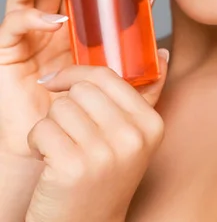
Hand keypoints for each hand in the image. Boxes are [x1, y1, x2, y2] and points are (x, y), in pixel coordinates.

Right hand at [0, 0, 157, 157]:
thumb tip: (165, 52)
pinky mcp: (10, 52)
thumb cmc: (84, 116)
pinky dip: (32, 17)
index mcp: (76, 24)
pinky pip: (14, 25)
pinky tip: (54, 20)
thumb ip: (143, 74)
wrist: (54, 150)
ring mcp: (28, 35)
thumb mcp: (120, 91)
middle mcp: (50, 23)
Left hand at [25, 56, 168, 221]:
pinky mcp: (73, 167)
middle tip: (69, 133)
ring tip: (61, 149)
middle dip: (65, 106)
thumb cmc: (104, 179)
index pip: (107, 75)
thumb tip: (164, 53)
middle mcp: (132, 137)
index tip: (60, 82)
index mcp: (151, 124)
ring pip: (60, 107)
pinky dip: (37, 142)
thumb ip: (146, 95)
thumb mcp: (133, 138)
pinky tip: (48, 161)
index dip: (77, 75)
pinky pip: (42, 128)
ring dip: (50, 126)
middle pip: (81, 89)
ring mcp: (104, 153)